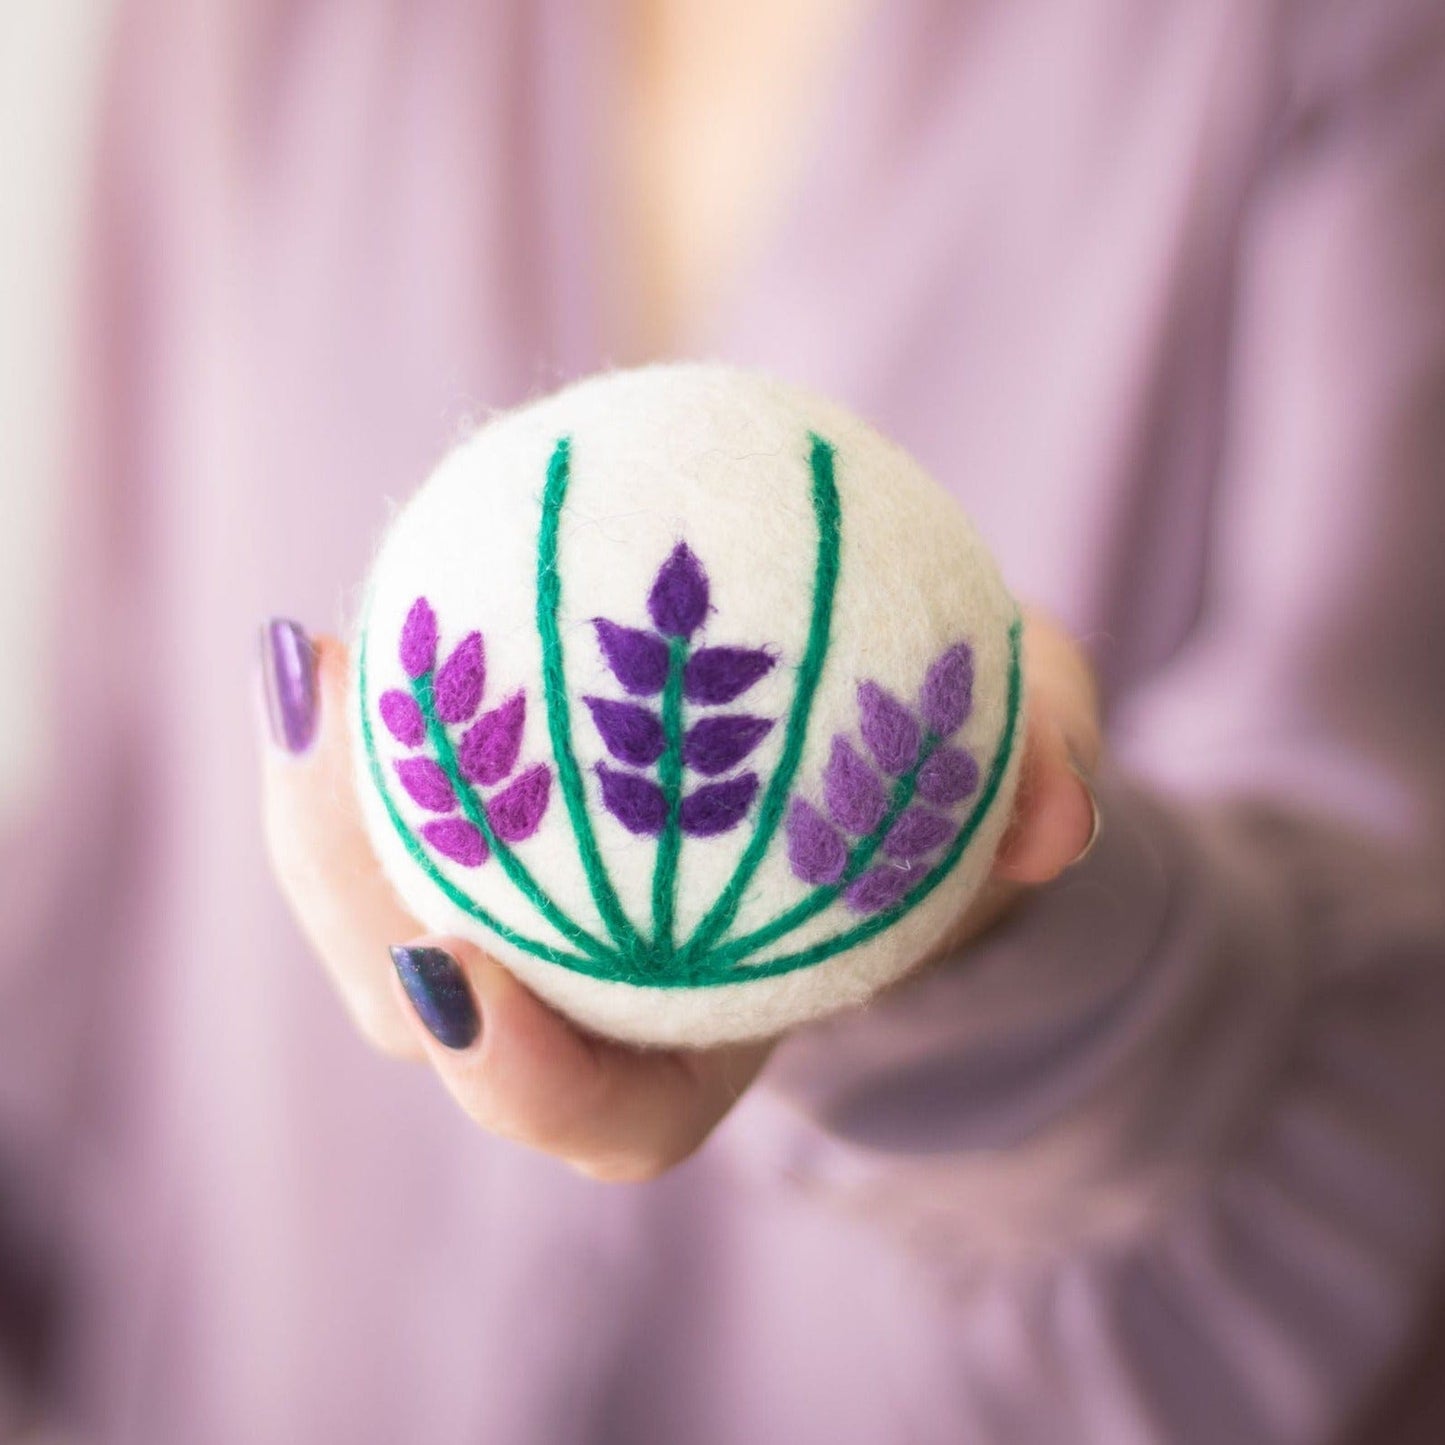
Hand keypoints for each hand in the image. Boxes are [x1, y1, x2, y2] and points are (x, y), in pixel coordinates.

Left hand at [258, 609, 1099, 1180]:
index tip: (458, 973)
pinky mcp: (497, 824)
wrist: (875, 768)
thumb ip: (1045, 783)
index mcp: (705, 1041)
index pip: (604, 1111)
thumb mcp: (1020, 771)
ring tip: (314, 661)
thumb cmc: (943, 793)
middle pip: (444, 1015)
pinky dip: (383, 718)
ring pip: (395, 902)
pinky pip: (418, 790)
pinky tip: (367, 608)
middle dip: (361, 912)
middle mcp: (597, 997)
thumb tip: (1054, 808)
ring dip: (327, 807)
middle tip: (335, 747)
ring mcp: (535, 913)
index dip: (523, 1073)